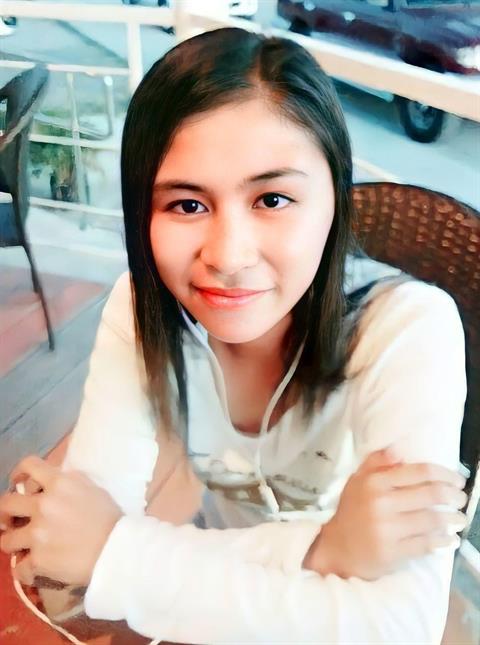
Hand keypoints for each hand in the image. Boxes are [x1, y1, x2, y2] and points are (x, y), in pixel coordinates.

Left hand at [0, 456, 121, 586]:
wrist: (117, 549)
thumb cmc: (110, 517)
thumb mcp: (92, 487)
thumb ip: (68, 482)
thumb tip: (53, 481)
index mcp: (59, 483)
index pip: (28, 465)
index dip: (19, 473)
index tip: (18, 483)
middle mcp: (44, 505)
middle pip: (6, 503)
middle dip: (6, 512)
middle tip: (12, 519)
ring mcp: (38, 533)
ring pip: (6, 539)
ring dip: (13, 542)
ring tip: (21, 546)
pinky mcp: (38, 559)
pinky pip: (20, 567)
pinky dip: (25, 570)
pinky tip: (33, 569)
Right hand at [303, 447, 467, 580]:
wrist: (337, 548)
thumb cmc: (352, 511)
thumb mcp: (357, 480)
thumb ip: (376, 462)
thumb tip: (399, 449)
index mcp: (375, 482)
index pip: (420, 472)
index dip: (445, 474)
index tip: (457, 479)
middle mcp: (381, 503)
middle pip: (432, 494)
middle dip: (454, 496)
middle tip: (461, 498)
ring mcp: (388, 529)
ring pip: (433, 520)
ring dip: (454, 519)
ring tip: (460, 518)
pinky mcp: (393, 552)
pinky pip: (427, 544)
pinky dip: (443, 540)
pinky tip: (450, 538)